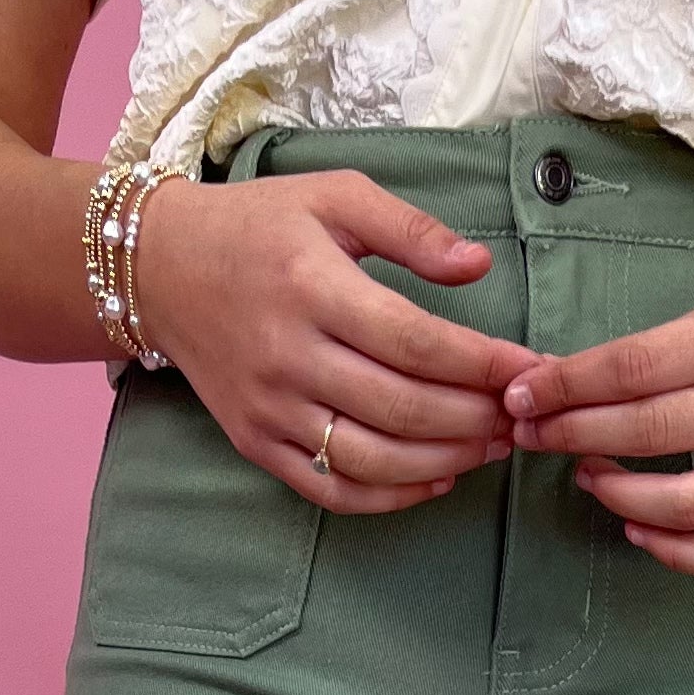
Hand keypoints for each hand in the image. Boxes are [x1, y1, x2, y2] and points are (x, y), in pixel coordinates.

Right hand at [133, 174, 534, 512]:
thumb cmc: (260, 227)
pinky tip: (436, 480)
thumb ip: (410, 229)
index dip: (481, 364)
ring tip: (491, 447)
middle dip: (475, 419)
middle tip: (519, 415)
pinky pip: (333, 491)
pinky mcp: (257, 443)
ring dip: (446, 462)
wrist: (164, 268)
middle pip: (402, 408)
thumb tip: (479, 266)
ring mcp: (270, 408)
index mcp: (313, 286)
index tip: (529, 370)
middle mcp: (288, 355)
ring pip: (373, 459)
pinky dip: (392, 498)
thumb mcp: (334, 196)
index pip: (415, 341)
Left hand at [499, 281, 693, 573]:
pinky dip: (673, 551)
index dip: (571, 385)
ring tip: (588, 477)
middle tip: (532, 436)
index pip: (642, 365)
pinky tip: (637, 530)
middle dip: (576, 435)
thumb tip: (568, 382)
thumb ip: (668, 351)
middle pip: (654, 431)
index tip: (523, 396)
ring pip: (688, 504)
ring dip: (619, 497)